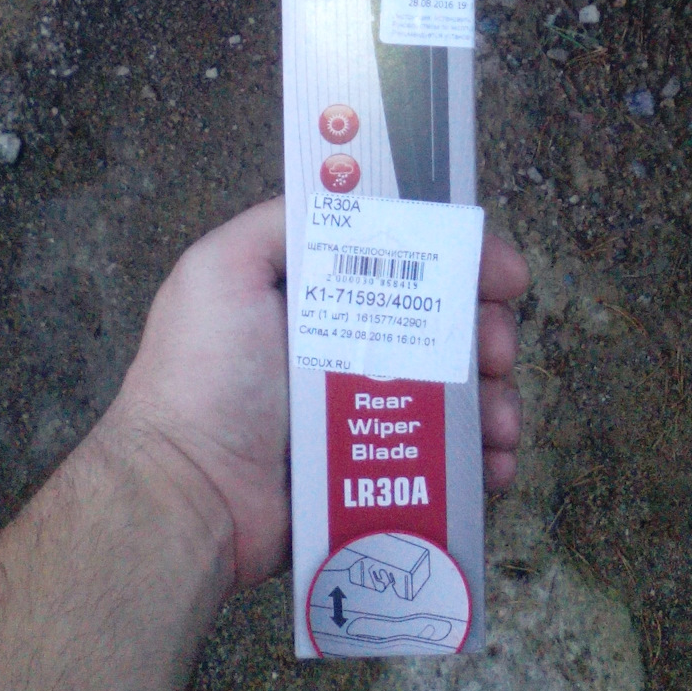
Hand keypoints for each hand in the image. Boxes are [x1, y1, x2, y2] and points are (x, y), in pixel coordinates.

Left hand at [115, 199, 526, 590]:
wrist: (189, 494)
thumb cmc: (205, 375)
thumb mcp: (223, 269)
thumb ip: (279, 223)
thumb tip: (347, 195)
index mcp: (320, 299)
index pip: (408, 264)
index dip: (461, 261)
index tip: (502, 275)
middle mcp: (348, 350)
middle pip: (445, 328)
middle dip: (488, 332)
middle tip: (496, 351)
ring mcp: (367, 417)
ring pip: (458, 395)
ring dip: (496, 400)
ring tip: (500, 423)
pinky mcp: (378, 477)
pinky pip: (448, 462)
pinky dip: (483, 460)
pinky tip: (494, 465)